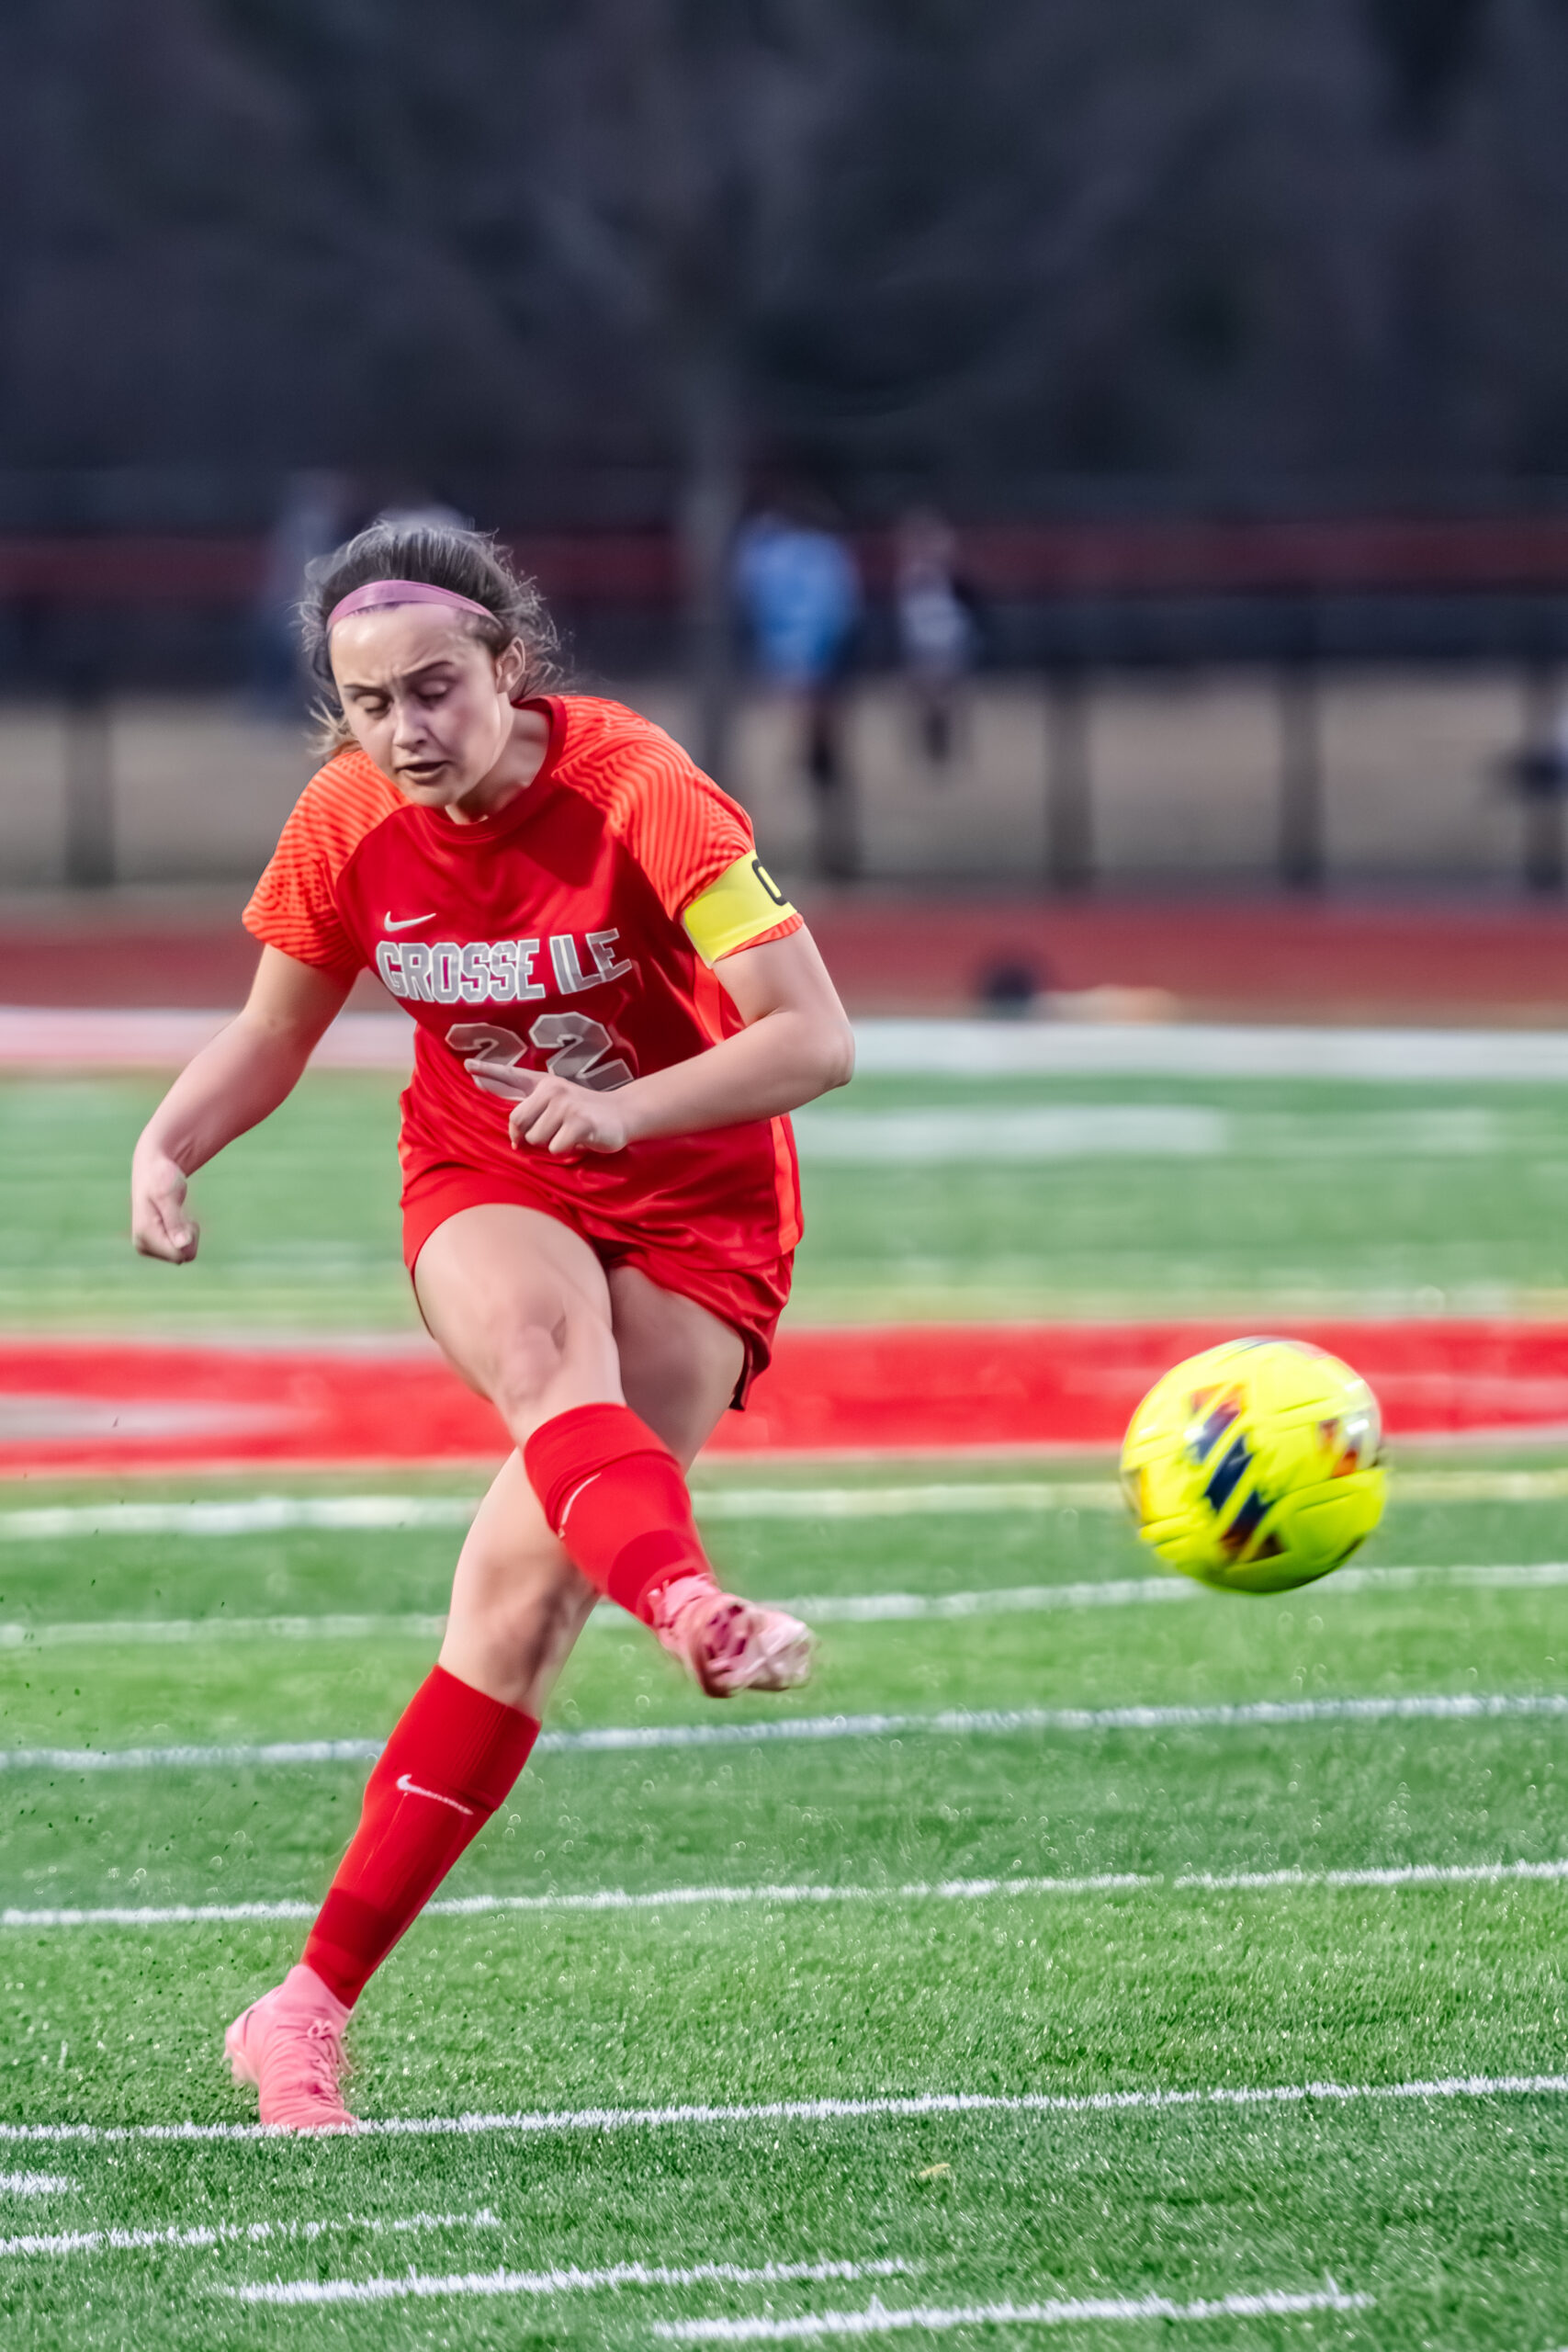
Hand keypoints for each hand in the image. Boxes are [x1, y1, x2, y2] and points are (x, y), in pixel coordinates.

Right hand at [131, 1149, 199, 1261]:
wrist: (151, 1169)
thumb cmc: (160, 1178)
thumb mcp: (168, 1196)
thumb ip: (174, 1222)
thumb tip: (182, 1246)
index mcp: (144, 1234)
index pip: (178, 1254)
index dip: (189, 1237)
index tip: (183, 1216)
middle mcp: (143, 1245)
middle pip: (183, 1256)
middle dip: (189, 1235)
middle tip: (181, 1213)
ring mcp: (148, 1247)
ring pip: (184, 1253)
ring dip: (187, 1233)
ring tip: (177, 1213)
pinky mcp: (155, 1245)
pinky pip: (181, 1249)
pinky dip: (184, 1233)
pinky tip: (175, 1218)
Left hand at [466, 1061, 633, 1154]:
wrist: (621, 1114)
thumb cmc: (583, 1113)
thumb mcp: (556, 1102)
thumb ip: (532, 1109)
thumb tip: (511, 1133)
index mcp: (544, 1083)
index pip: (511, 1075)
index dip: (489, 1070)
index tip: (467, 1065)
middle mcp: (552, 1089)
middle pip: (517, 1120)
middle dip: (527, 1134)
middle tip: (548, 1134)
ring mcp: (566, 1104)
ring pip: (536, 1138)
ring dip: (550, 1143)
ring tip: (567, 1133)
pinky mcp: (578, 1122)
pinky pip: (555, 1147)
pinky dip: (565, 1150)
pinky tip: (580, 1139)